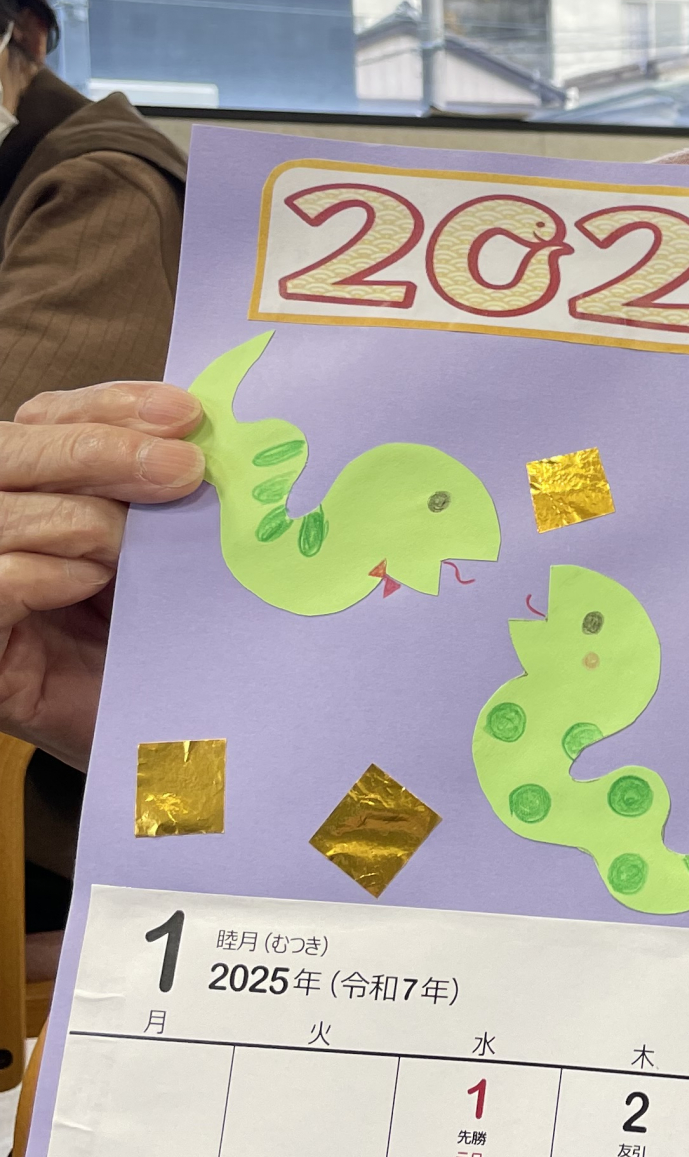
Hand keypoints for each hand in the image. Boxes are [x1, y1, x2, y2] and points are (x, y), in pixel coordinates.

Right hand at [0, 382, 204, 769]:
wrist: (159, 751)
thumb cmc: (160, 640)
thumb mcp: (161, 551)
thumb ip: (160, 490)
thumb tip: (201, 434)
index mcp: (34, 487)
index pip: (50, 415)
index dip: (113, 405)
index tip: (190, 416)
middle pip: (13, 448)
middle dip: (102, 448)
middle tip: (185, 470)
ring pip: (5, 511)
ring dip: (86, 522)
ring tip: (135, 554)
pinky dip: (48, 574)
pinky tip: (91, 587)